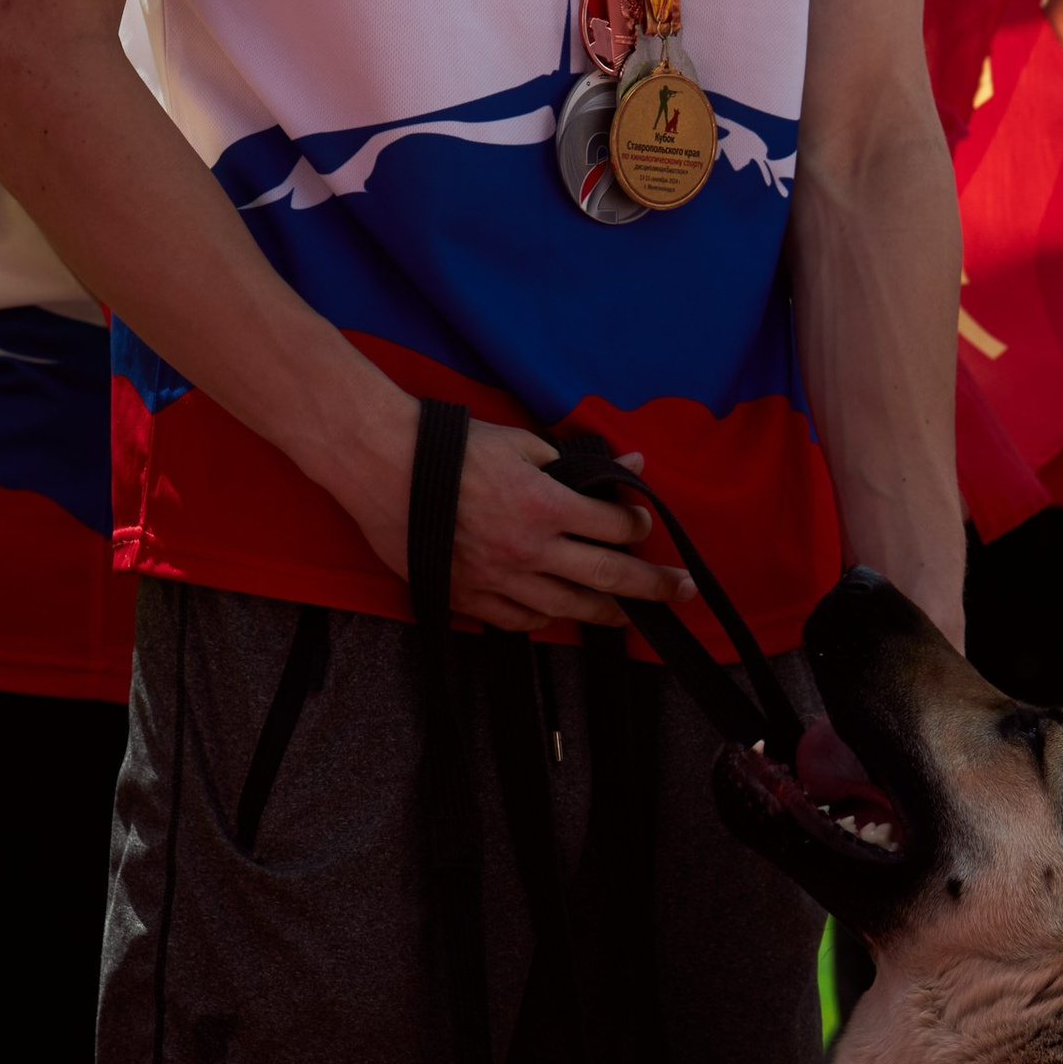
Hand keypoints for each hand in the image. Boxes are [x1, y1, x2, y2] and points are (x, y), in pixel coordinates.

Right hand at [328, 389, 690, 633]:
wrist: (380, 465)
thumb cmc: (449, 446)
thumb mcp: (522, 442)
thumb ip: (578, 463)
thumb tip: (629, 466)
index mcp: (545, 505)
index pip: (613, 525)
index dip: (636, 524)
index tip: (643, 524)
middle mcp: (527, 550)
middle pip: (607, 579)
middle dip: (653, 587)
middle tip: (682, 592)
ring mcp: (496, 579)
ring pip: (564, 609)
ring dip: (602, 614)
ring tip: (626, 616)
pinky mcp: (465, 596)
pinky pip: (516, 621)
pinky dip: (542, 620)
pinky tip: (556, 616)